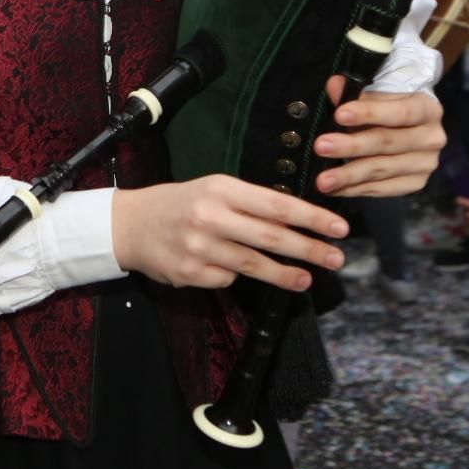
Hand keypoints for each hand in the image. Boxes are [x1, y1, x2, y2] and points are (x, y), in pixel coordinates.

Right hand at [112, 175, 347, 293]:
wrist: (130, 224)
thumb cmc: (181, 203)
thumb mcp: (214, 189)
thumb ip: (251, 203)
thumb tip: (296, 220)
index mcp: (221, 189)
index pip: (277, 205)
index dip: (312, 217)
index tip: (338, 227)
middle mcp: (211, 216)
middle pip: (271, 237)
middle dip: (309, 249)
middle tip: (336, 258)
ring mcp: (199, 247)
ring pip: (253, 265)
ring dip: (285, 274)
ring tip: (306, 279)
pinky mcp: (190, 273)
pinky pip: (226, 279)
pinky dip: (235, 277)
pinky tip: (234, 271)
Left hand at [313, 84, 444, 198]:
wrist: (410, 128)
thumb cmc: (388, 107)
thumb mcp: (375, 94)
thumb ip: (354, 91)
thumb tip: (334, 86)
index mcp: (427, 109)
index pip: (400, 112)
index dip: (370, 113)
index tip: (339, 115)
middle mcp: (431, 138)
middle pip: (387, 143)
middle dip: (351, 146)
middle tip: (321, 147)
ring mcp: (425, 164)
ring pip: (382, 169)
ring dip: (348, 175)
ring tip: (322, 179)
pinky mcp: (415, 183)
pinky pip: (381, 189)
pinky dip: (355, 189)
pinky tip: (335, 188)